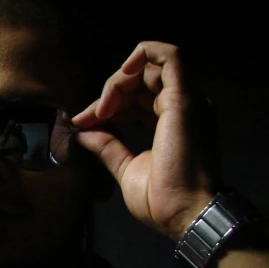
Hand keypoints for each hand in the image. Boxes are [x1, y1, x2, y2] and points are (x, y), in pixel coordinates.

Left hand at [73, 41, 219, 240]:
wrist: (184, 213)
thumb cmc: (162, 200)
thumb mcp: (127, 168)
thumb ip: (108, 146)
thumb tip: (84, 133)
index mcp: (170, 121)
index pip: (136, 97)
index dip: (107, 104)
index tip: (83, 122)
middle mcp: (182, 106)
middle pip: (141, 80)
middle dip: (109, 93)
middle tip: (88, 117)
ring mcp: (185, 100)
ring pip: (150, 67)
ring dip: (118, 81)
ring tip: (103, 108)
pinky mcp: (183, 98)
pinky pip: (169, 56)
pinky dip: (144, 54)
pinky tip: (122, 72)